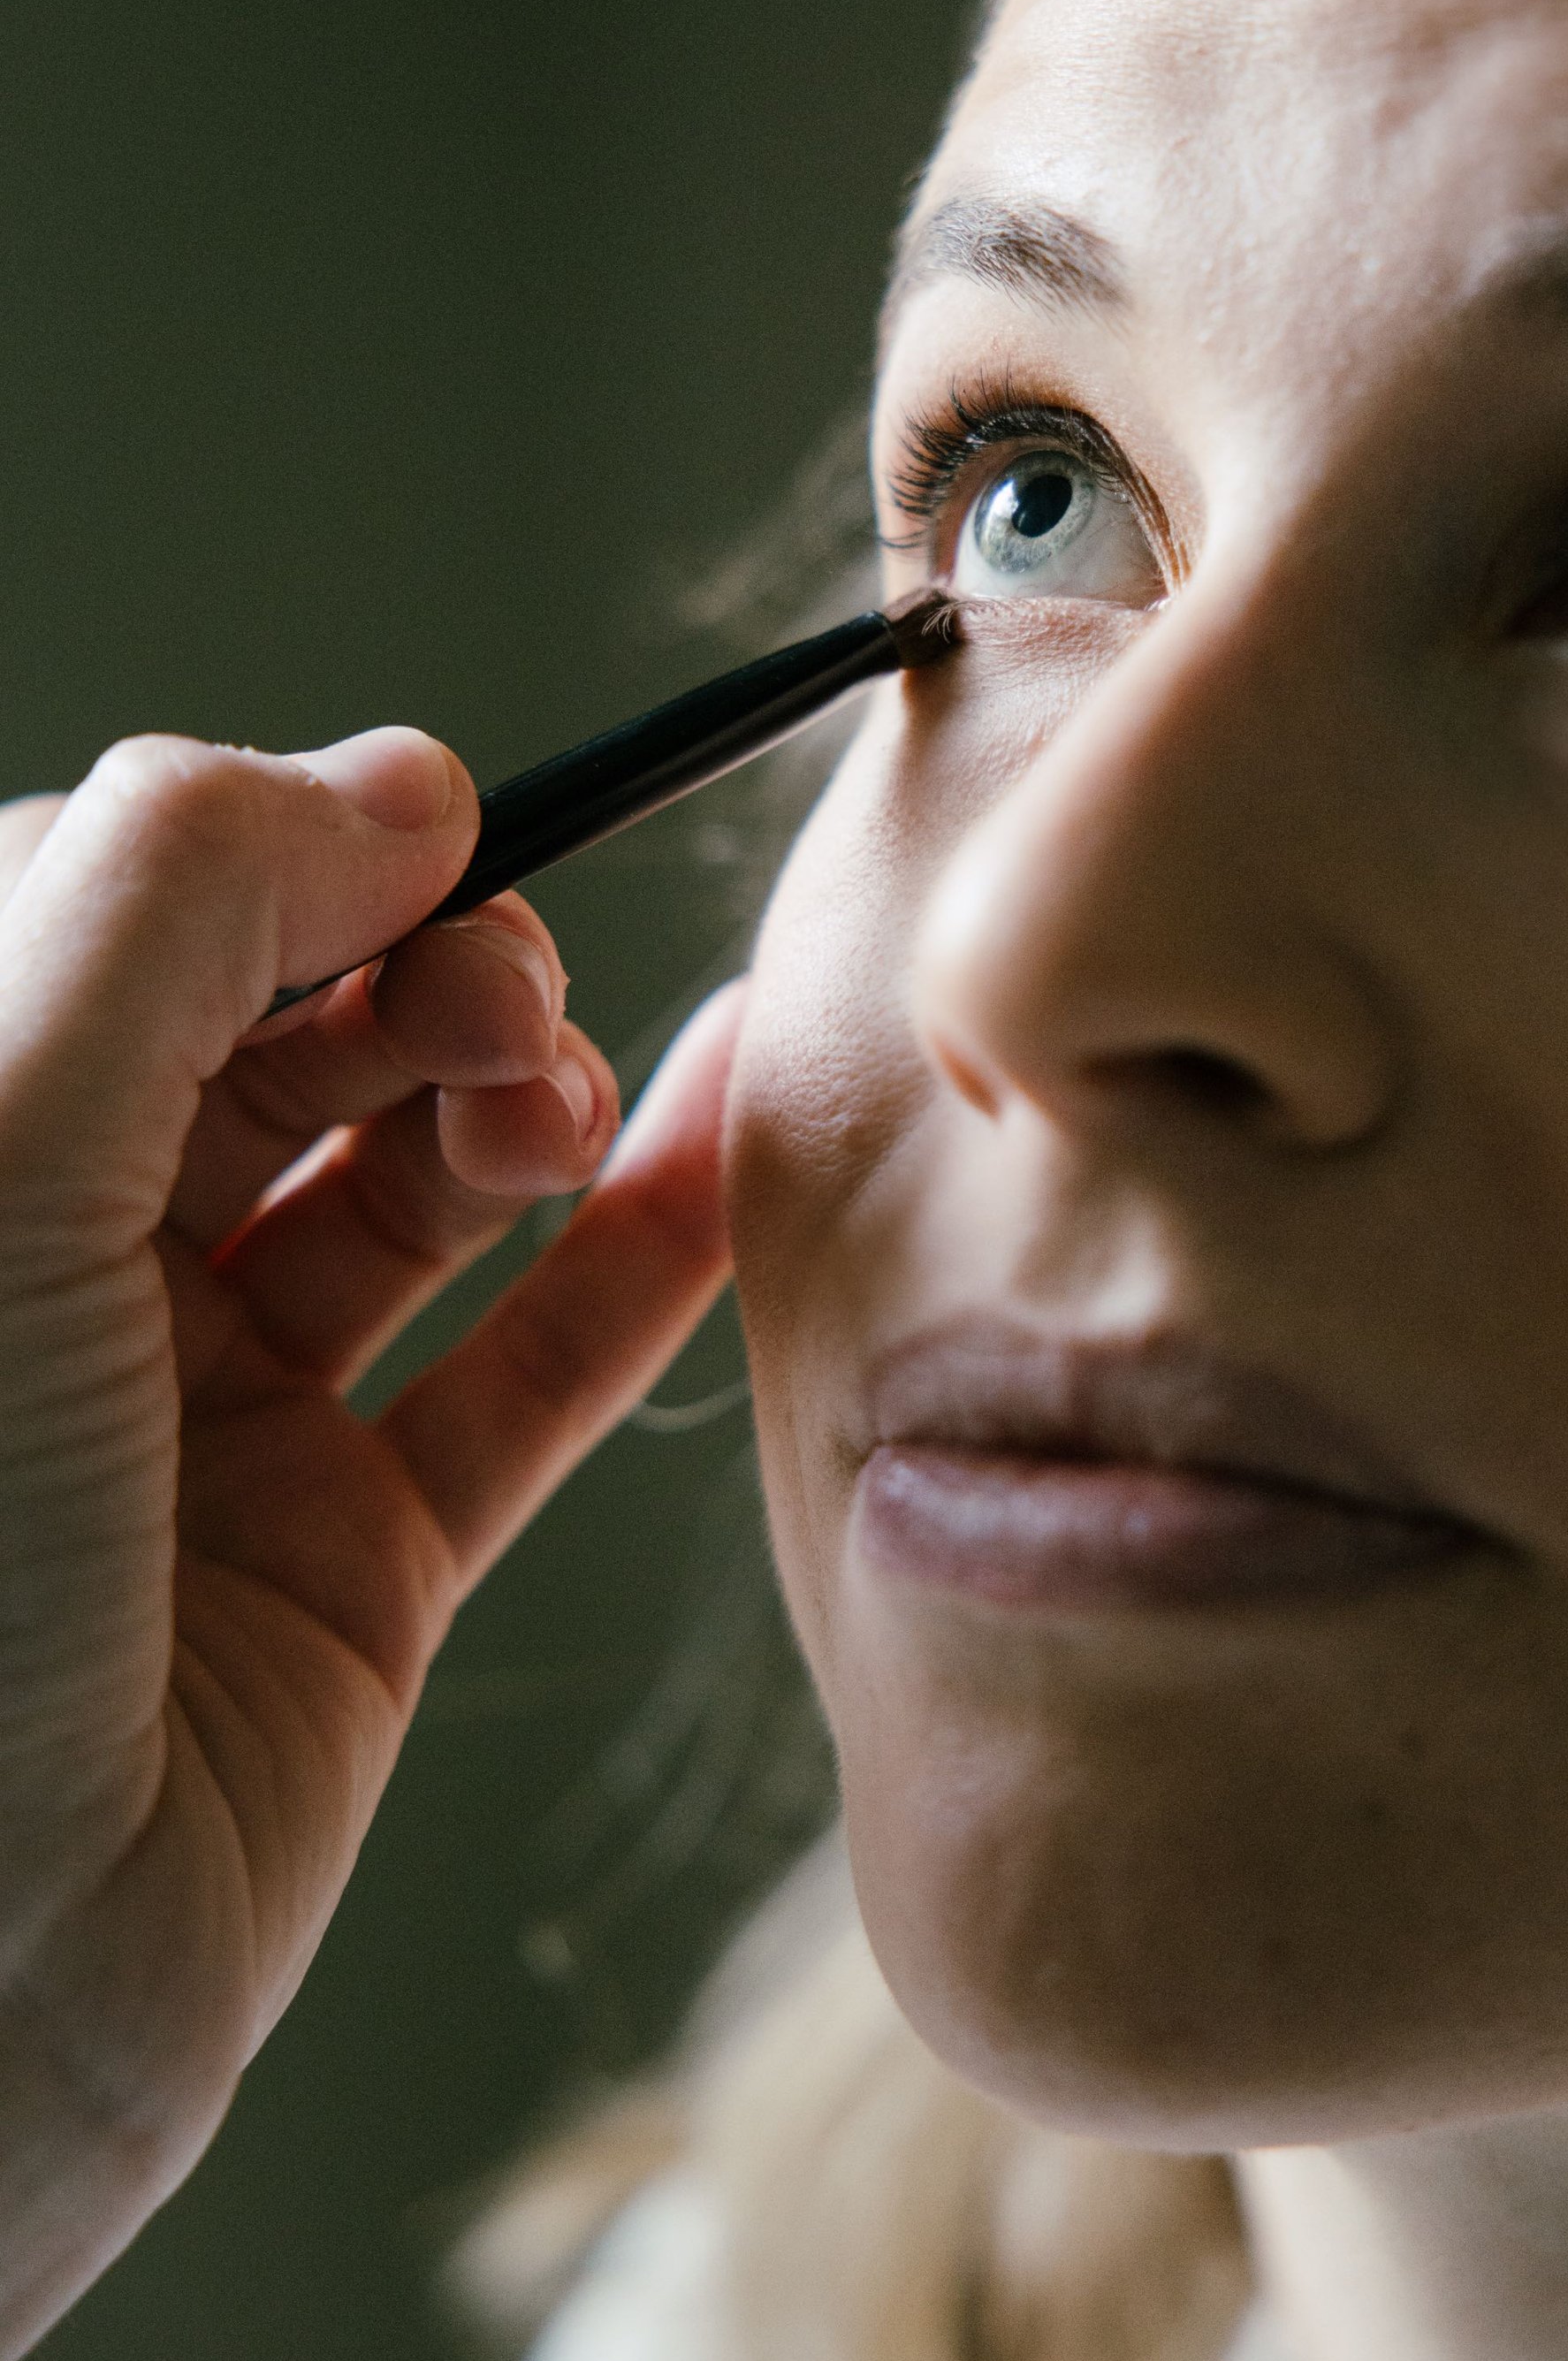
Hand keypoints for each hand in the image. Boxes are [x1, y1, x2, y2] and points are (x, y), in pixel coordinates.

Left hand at [0, 726, 739, 2360]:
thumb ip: (179, 902)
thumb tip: (394, 785)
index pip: (130, 905)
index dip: (291, 853)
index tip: (424, 843)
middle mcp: (48, 1274)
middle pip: (286, 1029)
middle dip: (426, 973)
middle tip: (498, 1009)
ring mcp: (193, 1429)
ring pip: (404, 1186)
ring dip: (520, 1097)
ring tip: (561, 1100)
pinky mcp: (334, 1575)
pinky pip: (514, 1381)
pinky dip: (628, 1260)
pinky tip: (709, 1137)